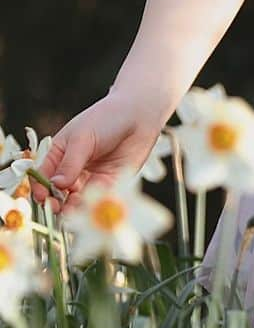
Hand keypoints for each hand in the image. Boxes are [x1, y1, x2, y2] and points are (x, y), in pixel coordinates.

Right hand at [28, 93, 169, 214]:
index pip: (42, 176)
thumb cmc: (106, 118)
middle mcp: (72, 171)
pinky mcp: (110, 186)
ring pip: (76, 202)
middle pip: (58, 194)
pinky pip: (97, 202)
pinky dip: (92, 208)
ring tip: (72, 211)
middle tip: (56, 207)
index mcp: (59, 156)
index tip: (41, 196)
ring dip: (73, 209)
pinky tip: (91, 208)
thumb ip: (70, 163)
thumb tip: (56, 185)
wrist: (139, 116)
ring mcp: (90, 179)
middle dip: (55, 203)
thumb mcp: (82, 138)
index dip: (40, 188)